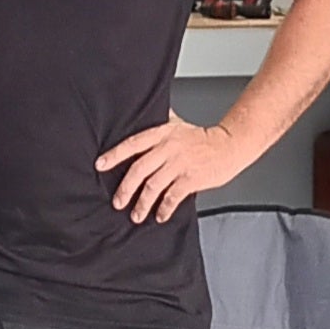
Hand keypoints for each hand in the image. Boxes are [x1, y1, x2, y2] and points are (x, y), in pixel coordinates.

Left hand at [96, 116, 245, 222]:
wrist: (229, 145)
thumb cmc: (202, 137)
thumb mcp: (177, 124)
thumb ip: (158, 121)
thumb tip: (140, 113)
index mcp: (162, 134)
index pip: (132, 144)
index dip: (115, 155)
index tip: (100, 165)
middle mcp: (168, 148)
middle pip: (139, 169)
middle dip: (125, 189)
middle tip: (118, 202)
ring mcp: (179, 164)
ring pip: (153, 186)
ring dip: (142, 203)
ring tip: (136, 215)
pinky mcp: (191, 179)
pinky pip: (172, 197)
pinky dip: (164, 208)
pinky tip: (160, 215)